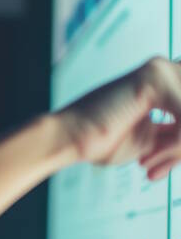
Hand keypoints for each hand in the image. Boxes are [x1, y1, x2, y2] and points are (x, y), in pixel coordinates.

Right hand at [58, 56, 180, 179]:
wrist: (69, 137)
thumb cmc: (98, 140)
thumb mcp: (147, 141)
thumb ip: (171, 136)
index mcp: (159, 82)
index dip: (177, 145)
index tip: (158, 168)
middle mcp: (161, 70)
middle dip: (179, 147)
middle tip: (157, 168)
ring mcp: (159, 71)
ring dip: (177, 148)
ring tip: (151, 164)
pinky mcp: (154, 79)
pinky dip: (176, 143)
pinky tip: (149, 157)